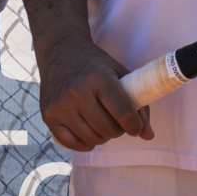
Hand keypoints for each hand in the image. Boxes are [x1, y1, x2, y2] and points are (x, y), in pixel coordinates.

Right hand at [36, 35, 152, 149]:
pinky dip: (85, 144)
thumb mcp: (120, 74)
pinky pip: (71, 143)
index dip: (134, 126)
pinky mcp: (48, 115)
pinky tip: (90, 133)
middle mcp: (77, 91)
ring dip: (103, 137)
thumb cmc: (95, 65)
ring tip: (104, 125)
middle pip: (107, 128)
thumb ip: (138, 104)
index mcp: (99, 78)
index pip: (122, 112)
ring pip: (91, 138)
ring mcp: (60, 105)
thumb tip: (148, 135)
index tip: (136, 128)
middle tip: (118, 123)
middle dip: (119, 131)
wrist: (61, 51)